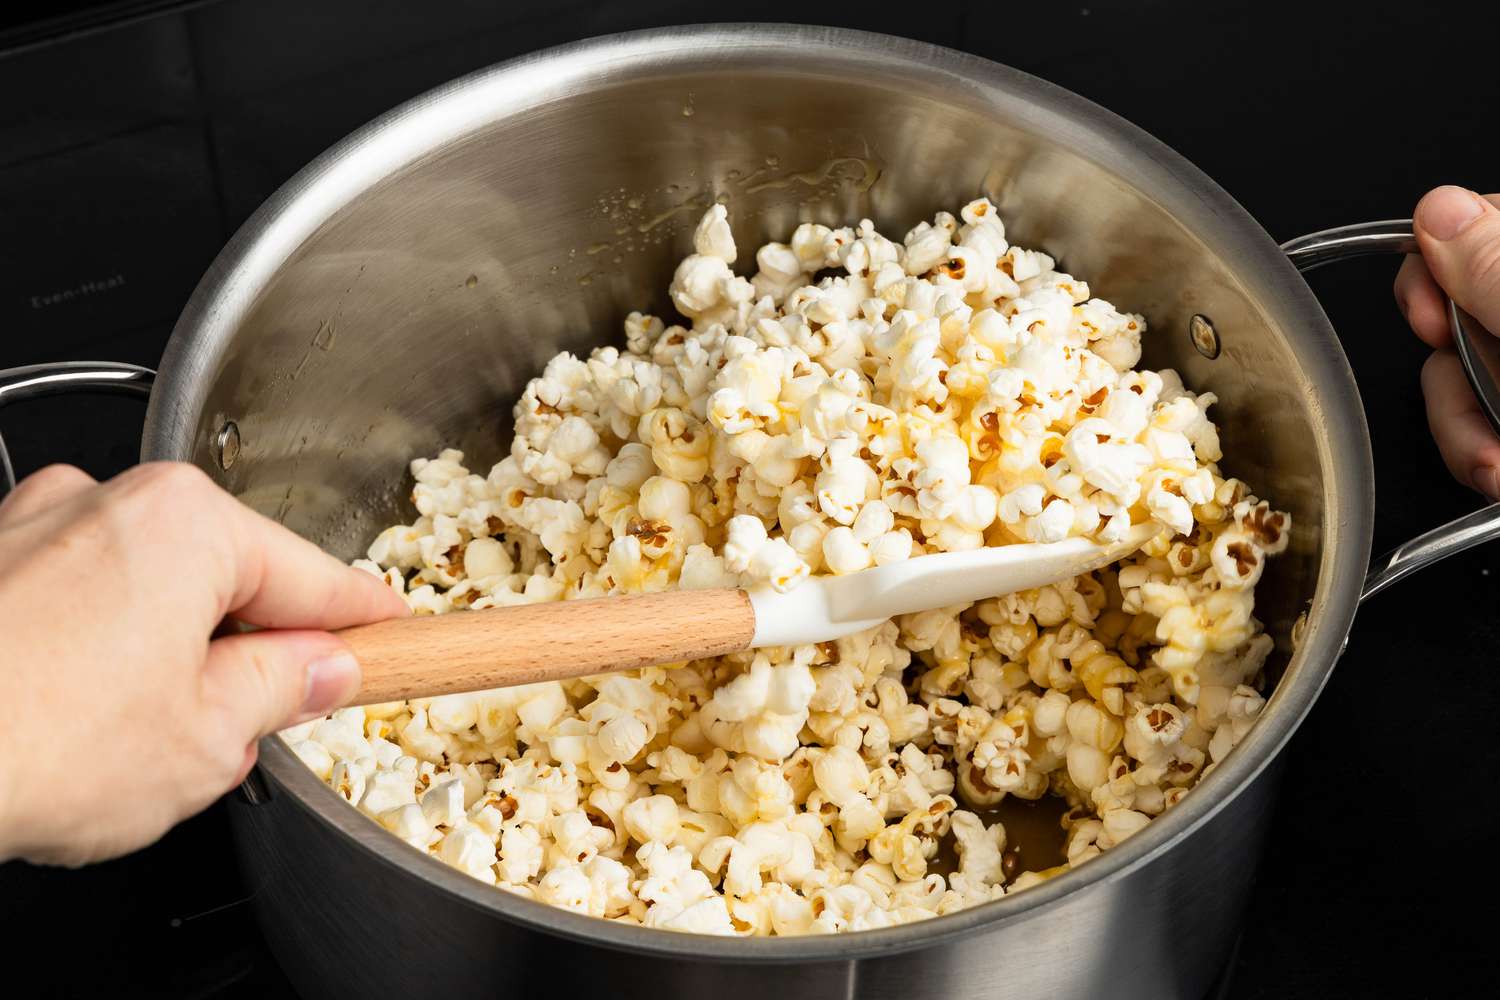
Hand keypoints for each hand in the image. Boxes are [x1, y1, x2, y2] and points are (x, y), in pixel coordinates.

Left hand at [0, 462, 407, 865]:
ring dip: (169, 650)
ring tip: (152, 738)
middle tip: (260, 721)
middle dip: (249, 645)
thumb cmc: (31, 743)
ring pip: (145, 586)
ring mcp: (33, 528)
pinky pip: (77, 595)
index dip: (362, 616)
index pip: (312, 574)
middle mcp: (107, 502)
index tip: (391, 631)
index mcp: (185, 524)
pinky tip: (83, 718)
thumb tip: (315, 670)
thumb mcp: (206, 739)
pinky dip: (98, 645)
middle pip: (224, 574)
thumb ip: (281, 688)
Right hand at [1394, 185, 1499, 500]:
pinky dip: (1482, 453)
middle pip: (1457, 306)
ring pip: (1459, 375)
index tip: (1435, 319)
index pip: (1479, 221)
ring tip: (1499, 466)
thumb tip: (1440, 210)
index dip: (1442, 266)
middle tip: (1480, 396)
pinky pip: (1475, 422)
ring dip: (1466, 430)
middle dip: (1454, 369)